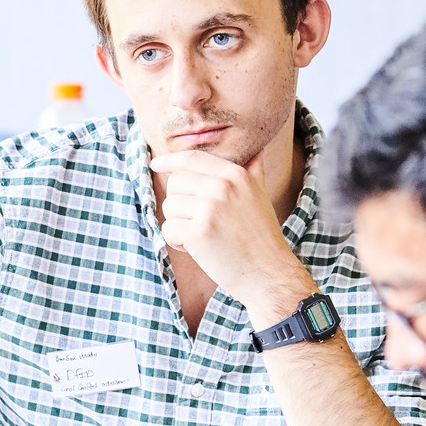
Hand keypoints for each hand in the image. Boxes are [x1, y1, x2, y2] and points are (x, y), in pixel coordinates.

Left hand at [150, 149, 303, 310]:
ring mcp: (210, 208)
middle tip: (199, 221)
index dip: (170, 160)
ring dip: (178, 225)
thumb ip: (252, 171)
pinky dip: (178, 243)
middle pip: (175, 182)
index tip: (156, 163)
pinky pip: (169, 229)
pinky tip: (198, 249)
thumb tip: (253, 152)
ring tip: (203, 236)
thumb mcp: (260, 195)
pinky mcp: (198, 232)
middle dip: (179, 204)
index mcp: (236, 175)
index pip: (192, 159)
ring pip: (169, 207)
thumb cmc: (261, 238)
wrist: (268, 273)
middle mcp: (223, 187)